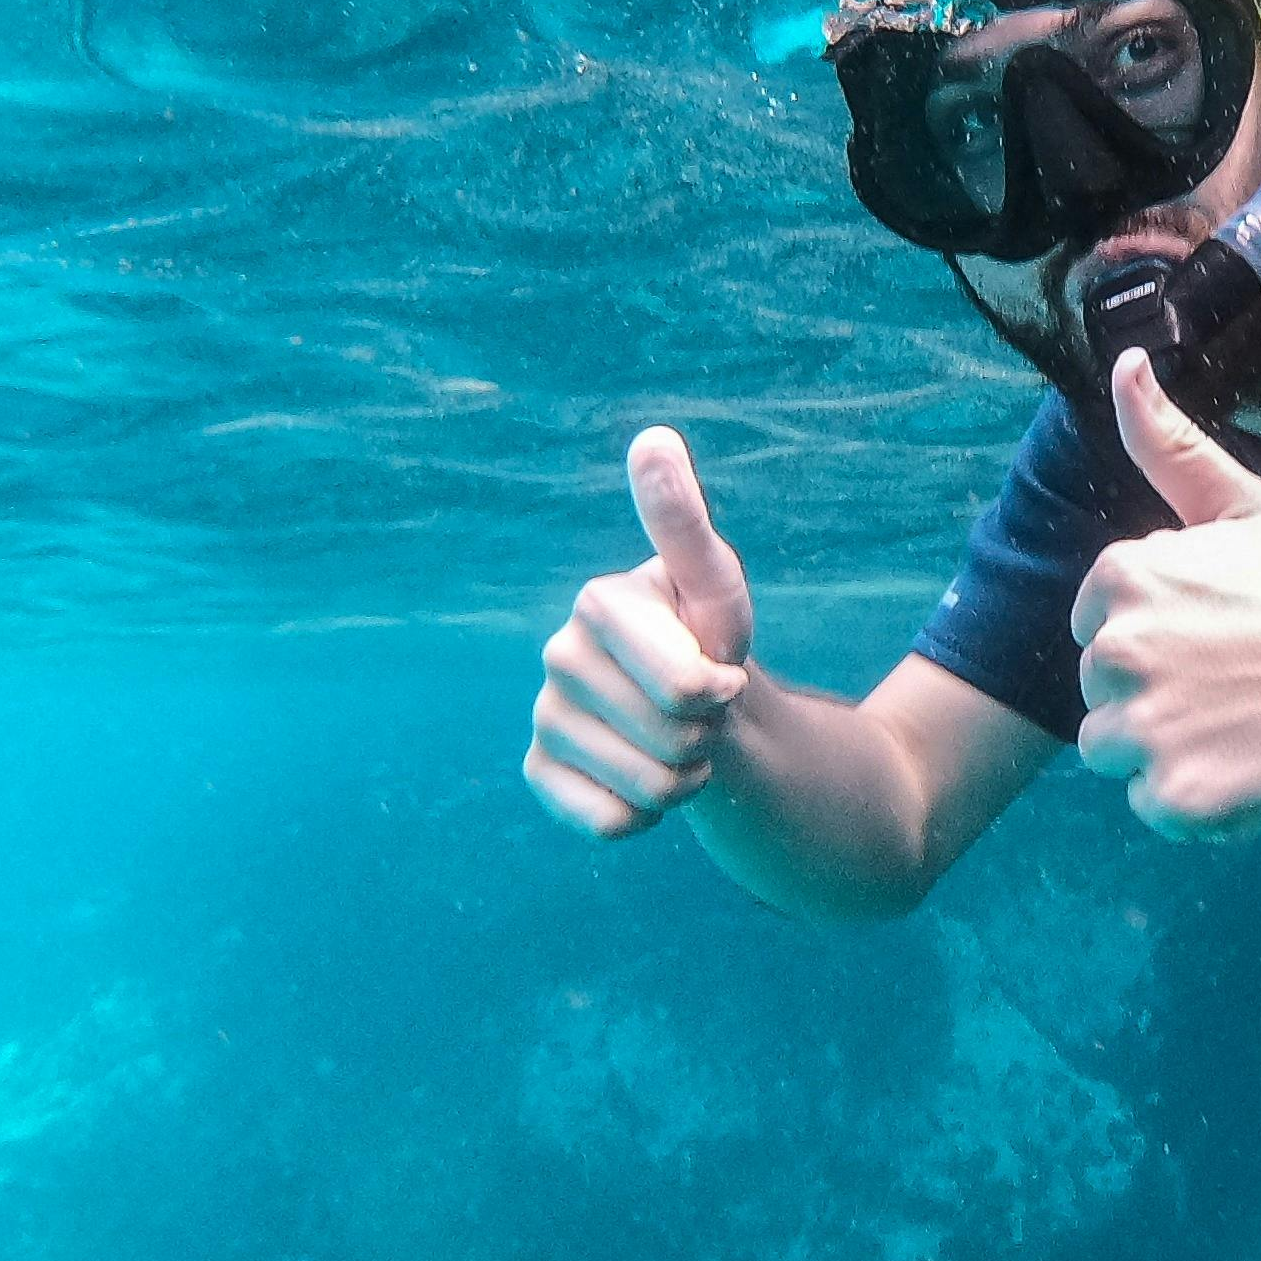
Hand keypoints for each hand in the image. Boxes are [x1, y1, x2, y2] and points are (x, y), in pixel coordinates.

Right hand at [527, 427, 756, 838]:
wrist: (697, 709)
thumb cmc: (709, 638)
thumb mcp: (713, 584)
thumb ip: (683, 520)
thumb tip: (653, 438)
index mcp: (598, 603)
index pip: (685, 685)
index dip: (720, 692)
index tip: (718, 669)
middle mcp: (556, 656)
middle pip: (671, 739)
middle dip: (706, 734)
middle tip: (699, 708)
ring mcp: (544, 716)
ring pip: (647, 787)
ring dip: (684, 777)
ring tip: (678, 740)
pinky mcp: (539, 771)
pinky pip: (607, 822)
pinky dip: (644, 815)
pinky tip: (641, 778)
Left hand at [1072, 350, 1260, 837]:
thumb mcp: (1245, 507)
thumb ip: (1169, 445)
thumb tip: (1123, 364)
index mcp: (1125, 577)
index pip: (1095, 624)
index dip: (1157, 634)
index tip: (1219, 635)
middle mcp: (1120, 651)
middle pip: (1099, 691)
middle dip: (1155, 692)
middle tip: (1238, 682)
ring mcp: (1147, 729)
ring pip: (1113, 752)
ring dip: (1166, 750)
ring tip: (1241, 726)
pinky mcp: (1177, 799)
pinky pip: (1154, 807)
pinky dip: (1198, 801)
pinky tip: (1253, 767)